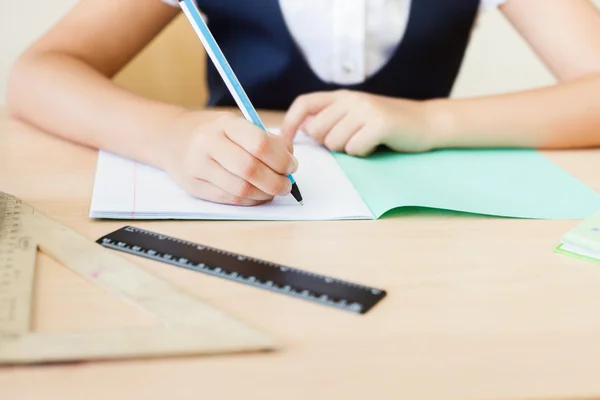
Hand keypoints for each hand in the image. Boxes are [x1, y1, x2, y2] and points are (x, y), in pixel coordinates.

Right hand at [161, 111, 297, 205]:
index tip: (292, 166)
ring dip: (265, 194)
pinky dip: (251, 200)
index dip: (281, 159)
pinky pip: (230, 199)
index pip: (259, 143)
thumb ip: (265, 139)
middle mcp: (208, 144)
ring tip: (274, 190)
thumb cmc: (214, 132)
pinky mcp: (195, 187)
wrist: (172, 139)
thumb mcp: (237, 124)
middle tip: (287, 184)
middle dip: (276, 181)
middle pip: (250, 169)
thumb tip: (290, 161)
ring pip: (241, 189)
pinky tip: (258, 195)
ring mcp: (198, 167)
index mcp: (224, 124)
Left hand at [281, 90, 437, 155]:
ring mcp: (366, 109)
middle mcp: (352, 99)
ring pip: (335, 143)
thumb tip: (304, 130)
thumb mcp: (356, 116)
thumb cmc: (387, 125)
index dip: (290, 122)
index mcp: (342, 96)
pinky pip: (354, 148)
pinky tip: (377, 144)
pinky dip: (363, 153)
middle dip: (329, 144)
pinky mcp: (380, 124)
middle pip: (317, 130)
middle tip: (350, 140)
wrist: (427, 123)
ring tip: (366, 141)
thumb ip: (331, 119)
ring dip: (348, 149)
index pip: (304, 103)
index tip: (286, 141)